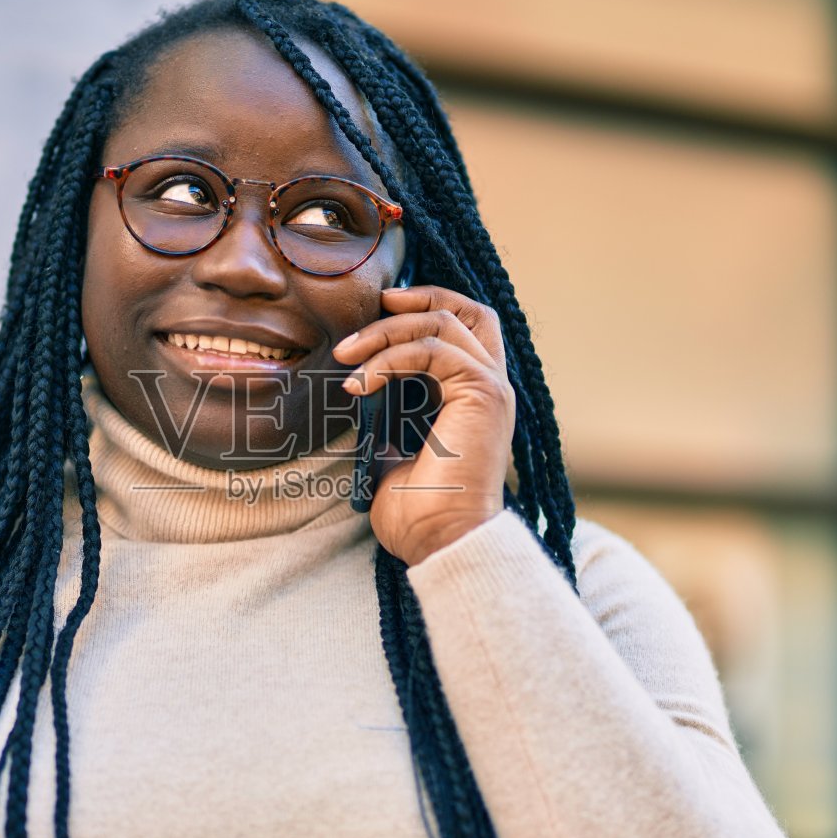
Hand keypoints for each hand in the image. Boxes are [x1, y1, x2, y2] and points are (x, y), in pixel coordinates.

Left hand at [334, 285, 514, 565]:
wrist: (439, 541)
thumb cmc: (418, 513)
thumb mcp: (390, 454)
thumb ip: (384, 420)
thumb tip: (357, 395)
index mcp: (473, 399)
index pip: (465, 330)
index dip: (427, 308)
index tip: (381, 309)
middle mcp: (490, 388)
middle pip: (470, 311)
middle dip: (422, 296)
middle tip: (376, 303)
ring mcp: (491, 388)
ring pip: (443, 323)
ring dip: (387, 331)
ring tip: (346, 355)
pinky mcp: (482, 393)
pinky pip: (432, 350)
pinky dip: (389, 359)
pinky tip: (360, 383)